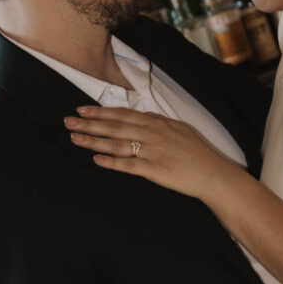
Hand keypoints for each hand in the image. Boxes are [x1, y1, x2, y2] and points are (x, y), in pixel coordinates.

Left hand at [63, 105, 235, 201]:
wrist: (213, 173)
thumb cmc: (198, 152)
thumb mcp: (179, 129)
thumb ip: (158, 123)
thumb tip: (142, 117)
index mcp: (156, 123)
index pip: (122, 114)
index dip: (100, 112)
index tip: (82, 110)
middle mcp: (152, 134)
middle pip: (114, 126)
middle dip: (89, 124)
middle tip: (68, 122)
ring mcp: (152, 151)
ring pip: (117, 144)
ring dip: (94, 141)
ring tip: (74, 139)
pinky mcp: (154, 170)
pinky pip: (128, 165)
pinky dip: (111, 163)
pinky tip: (96, 161)